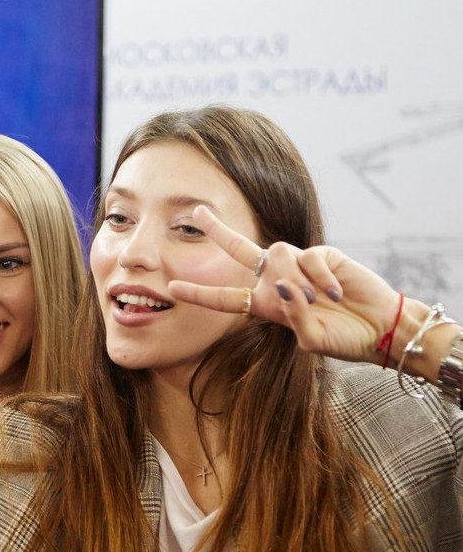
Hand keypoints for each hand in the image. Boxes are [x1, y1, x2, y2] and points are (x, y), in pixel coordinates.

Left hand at [168, 206, 401, 364]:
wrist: (379, 328)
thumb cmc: (343, 339)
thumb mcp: (311, 340)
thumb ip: (293, 317)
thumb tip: (283, 286)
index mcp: (266, 305)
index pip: (226, 297)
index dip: (200, 293)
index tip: (171, 287)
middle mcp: (277, 281)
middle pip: (240, 249)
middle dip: (218, 230)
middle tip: (197, 211)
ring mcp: (299, 264)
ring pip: (279, 253)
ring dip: (297, 279)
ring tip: (320, 300)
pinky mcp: (323, 253)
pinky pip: (310, 256)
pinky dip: (321, 277)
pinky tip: (336, 293)